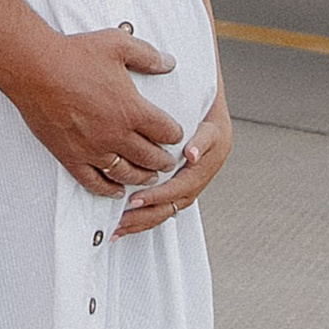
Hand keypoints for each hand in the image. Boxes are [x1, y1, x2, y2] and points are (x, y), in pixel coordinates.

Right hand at [8, 26, 184, 194]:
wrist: (34, 68)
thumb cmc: (74, 54)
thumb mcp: (118, 44)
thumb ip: (148, 56)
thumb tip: (170, 63)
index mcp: (131, 109)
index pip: (165, 131)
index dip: (175, 134)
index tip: (175, 134)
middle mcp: (115, 134)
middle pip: (150, 157)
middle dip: (163, 161)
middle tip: (168, 163)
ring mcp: (93, 149)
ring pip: (126, 173)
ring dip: (142, 177)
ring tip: (149, 177)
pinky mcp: (71, 157)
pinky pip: (94, 182)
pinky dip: (108, 190)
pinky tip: (116, 191)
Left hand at [116, 87, 229, 233]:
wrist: (210, 100)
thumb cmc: (205, 104)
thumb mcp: (209, 116)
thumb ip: (202, 138)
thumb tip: (191, 155)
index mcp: (209, 161)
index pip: (182, 186)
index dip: (159, 195)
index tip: (137, 200)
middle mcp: (201, 174)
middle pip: (173, 204)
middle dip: (147, 215)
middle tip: (122, 220)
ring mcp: (192, 180)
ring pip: (168, 208)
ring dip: (144, 220)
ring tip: (119, 228)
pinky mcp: (181, 182)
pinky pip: (164, 203)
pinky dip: (146, 213)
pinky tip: (127, 221)